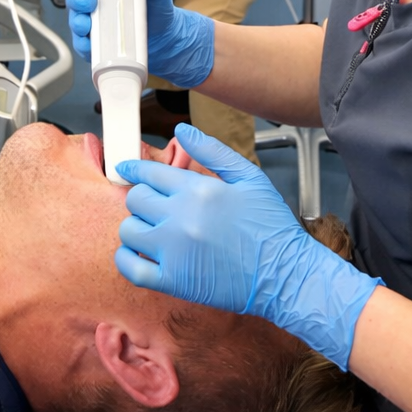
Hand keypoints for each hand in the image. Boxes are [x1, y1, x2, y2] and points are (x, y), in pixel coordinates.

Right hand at [47, 0, 214, 88]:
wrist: (164, 37)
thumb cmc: (154, 5)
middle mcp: (88, 0)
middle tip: (91, 0)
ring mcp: (89, 24)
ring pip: (74, 22)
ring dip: (79, 22)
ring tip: (90, 24)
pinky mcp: (93, 45)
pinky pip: (82, 46)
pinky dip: (85, 46)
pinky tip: (93, 45)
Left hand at [114, 125, 383, 370]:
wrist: (285, 275)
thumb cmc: (270, 225)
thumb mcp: (248, 176)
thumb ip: (212, 150)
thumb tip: (181, 130)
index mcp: (197, 189)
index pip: (149, 173)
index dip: (134, 168)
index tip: (125, 169)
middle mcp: (180, 218)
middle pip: (136, 199)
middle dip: (142, 198)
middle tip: (156, 205)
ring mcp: (174, 251)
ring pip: (129, 230)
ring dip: (137, 227)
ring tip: (153, 230)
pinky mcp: (173, 281)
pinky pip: (130, 268)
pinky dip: (126, 259)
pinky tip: (138, 255)